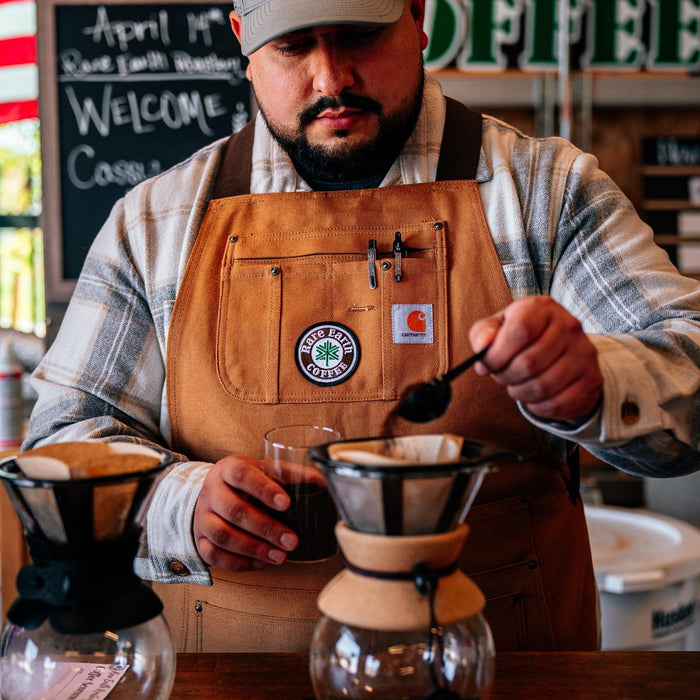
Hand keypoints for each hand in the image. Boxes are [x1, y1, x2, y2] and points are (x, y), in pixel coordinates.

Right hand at [193, 455, 298, 570]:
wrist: (214, 492)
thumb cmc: (246, 481)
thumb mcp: (264, 470)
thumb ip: (290, 474)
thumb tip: (323, 480)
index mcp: (227, 468)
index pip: (241, 475)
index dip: (264, 490)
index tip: (287, 504)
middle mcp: (211, 491)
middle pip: (233, 510)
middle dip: (266, 528)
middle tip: (291, 541)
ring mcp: (202, 516)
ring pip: (222, 535)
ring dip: (254, 549)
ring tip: (280, 556)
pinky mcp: (199, 539)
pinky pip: (214, 556)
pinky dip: (239, 562)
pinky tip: (261, 562)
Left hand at [468, 296, 601, 422]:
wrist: (560, 349)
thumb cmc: (520, 337)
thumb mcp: (498, 328)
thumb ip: (483, 334)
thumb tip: (483, 347)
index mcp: (542, 308)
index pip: (520, 332)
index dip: (498, 355)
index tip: (488, 364)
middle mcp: (569, 326)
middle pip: (529, 364)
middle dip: (506, 377)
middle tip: (503, 376)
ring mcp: (584, 353)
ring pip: (542, 387)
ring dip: (520, 393)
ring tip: (517, 385)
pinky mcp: (592, 379)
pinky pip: (557, 404)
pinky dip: (538, 407)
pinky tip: (534, 397)